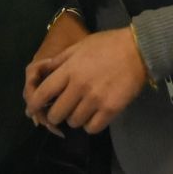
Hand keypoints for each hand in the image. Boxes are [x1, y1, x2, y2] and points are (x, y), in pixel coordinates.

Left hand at [25, 28, 148, 134]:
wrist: (138, 49)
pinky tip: (94, 115)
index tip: (34, 109)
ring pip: (74, 122)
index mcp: (69, 69)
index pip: (43, 93)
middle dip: (56, 114)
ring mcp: (95, 99)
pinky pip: (92, 128)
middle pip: (56, 114)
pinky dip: (90, 125)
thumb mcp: (80, 46)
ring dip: (75, 118)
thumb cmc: (107, 45)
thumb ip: (60, 60)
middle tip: (63, 109)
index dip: (35, 104)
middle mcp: (79, 86)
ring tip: (82, 108)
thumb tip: (43, 72)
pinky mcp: (111, 109)